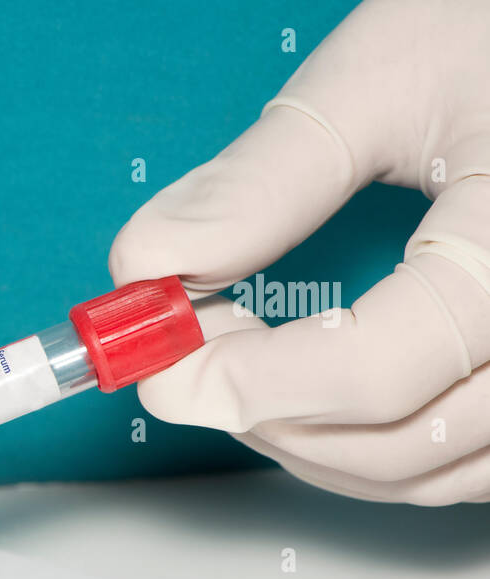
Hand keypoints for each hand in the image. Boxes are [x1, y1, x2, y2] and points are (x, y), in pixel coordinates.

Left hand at [109, 0, 489, 504]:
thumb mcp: (383, 75)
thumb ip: (263, 179)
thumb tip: (151, 262)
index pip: (373, 370)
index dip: (247, 384)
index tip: (163, 365)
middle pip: (397, 443)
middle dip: (264, 413)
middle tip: (192, 352)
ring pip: (427, 472)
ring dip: (309, 443)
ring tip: (243, 363)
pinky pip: (461, 463)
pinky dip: (368, 449)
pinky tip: (310, 395)